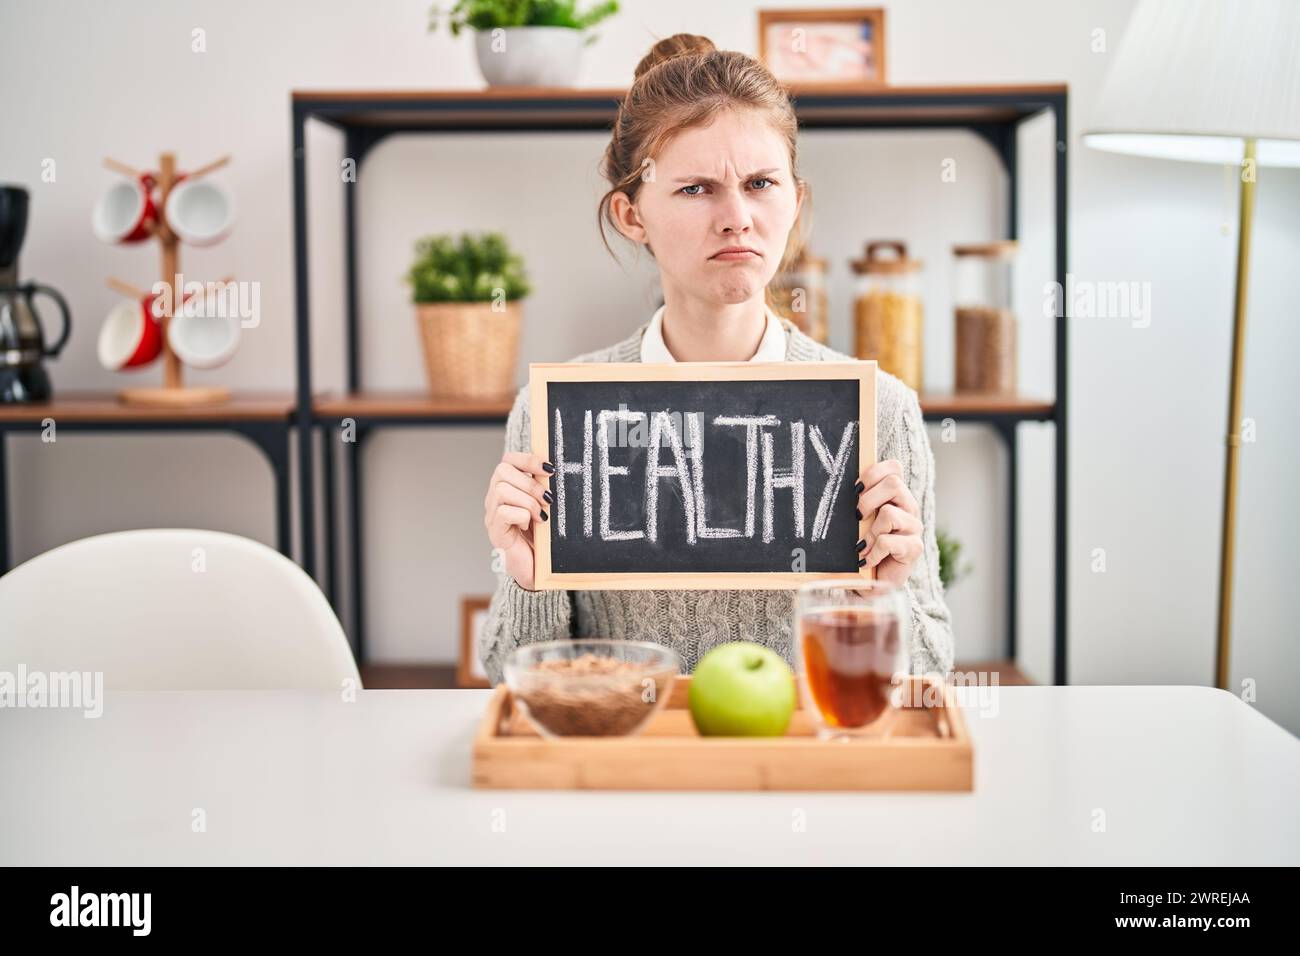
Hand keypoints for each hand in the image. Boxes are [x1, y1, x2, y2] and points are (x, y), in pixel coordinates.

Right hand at [484, 451, 552, 590]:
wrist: (541, 569)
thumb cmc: (545, 536)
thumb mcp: (547, 506)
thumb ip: (545, 487)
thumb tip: (555, 469)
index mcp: (508, 487)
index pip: (509, 460)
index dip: (528, 459)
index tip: (550, 469)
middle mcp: (495, 498)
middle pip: (502, 470)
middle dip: (530, 483)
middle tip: (548, 499)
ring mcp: (492, 515)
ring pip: (502, 490)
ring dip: (528, 501)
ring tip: (541, 516)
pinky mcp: (496, 532)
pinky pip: (503, 512)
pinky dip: (521, 516)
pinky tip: (530, 525)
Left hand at [854, 458, 922, 588]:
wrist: (871, 583)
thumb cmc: (861, 548)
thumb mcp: (856, 522)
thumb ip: (855, 502)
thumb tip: (831, 484)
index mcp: (895, 496)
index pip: (893, 468)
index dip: (873, 474)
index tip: (855, 491)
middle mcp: (908, 507)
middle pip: (894, 483)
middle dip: (868, 500)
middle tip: (857, 517)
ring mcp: (914, 527)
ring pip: (890, 513)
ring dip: (870, 532)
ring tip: (862, 546)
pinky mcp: (914, 548)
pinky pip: (888, 541)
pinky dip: (873, 552)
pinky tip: (867, 561)